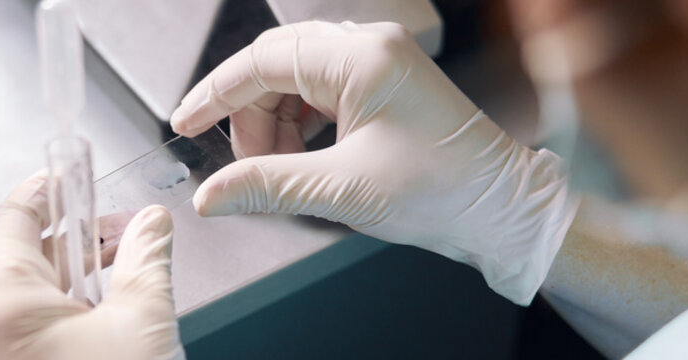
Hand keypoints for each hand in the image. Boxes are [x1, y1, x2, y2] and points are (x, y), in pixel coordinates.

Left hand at [0, 173, 182, 358]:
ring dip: (77, 273)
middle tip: (118, 220)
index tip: (70, 173)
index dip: (47, 191)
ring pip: (31, 295)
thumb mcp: (141, 322)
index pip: (12, 220)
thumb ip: (146, 261)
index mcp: (3, 306)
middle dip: (78, 234)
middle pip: (24, 257)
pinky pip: (32, 326)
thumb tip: (152, 223)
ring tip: (125, 261)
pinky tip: (109, 304)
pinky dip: (68, 307)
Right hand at [170, 21, 574, 304]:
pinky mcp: (383, 86)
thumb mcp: (340, 190)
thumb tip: (212, 193)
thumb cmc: (444, 191)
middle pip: (276, 67)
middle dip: (250, 116)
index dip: (217, 93)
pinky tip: (300, 159)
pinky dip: (300, 127)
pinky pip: (320, 94)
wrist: (501, 211)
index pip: (263, 61)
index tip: (187, 121)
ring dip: (275, 125)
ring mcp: (379, 64)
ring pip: (296, 81)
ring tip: (280, 170)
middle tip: (244, 167)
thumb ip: (265, 185)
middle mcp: (370, 49)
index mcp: (362, 58)